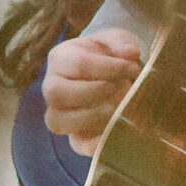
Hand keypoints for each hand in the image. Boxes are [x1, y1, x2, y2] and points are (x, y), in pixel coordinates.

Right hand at [45, 29, 142, 154]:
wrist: (113, 72)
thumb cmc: (111, 54)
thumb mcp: (116, 40)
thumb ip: (122, 42)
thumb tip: (130, 53)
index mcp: (60, 58)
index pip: (77, 65)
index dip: (108, 68)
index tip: (133, 68)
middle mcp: (52, 87)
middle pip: (57, 94)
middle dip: (95, 92)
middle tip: (123, 89)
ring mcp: (59, 113)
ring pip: (58, 121)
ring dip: (93, 116)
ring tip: (119, 107)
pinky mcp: (74, 136)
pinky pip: (76, 145)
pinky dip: (95, 143)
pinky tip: (116, 132)